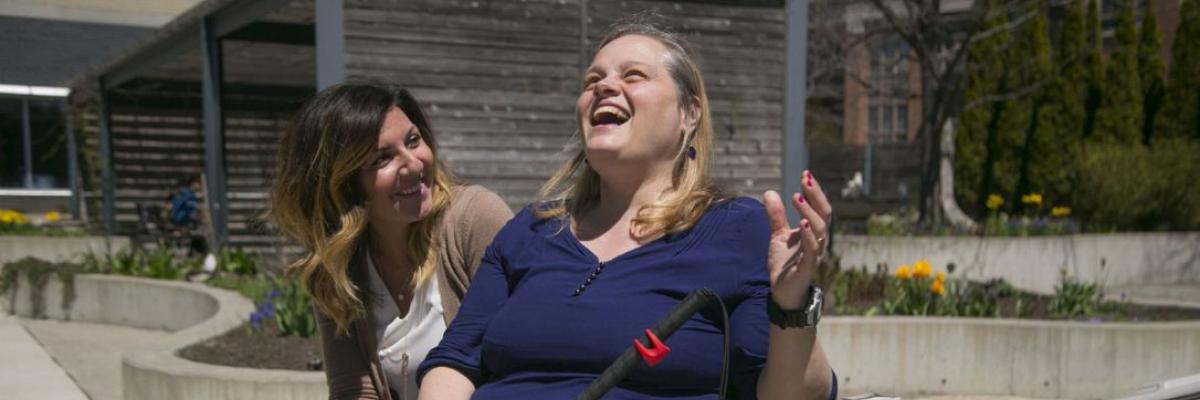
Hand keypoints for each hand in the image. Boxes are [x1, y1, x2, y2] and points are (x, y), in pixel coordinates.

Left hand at [763, 170, 831, 309]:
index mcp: (814, 232)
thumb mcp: (778, 236)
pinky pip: (812, 250)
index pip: (819, 208)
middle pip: (824, 215)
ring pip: (820, 230)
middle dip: (816, 196)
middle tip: (805, 179)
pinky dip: (808, 236)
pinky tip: (801, 224)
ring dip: (809, 212)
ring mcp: (815, 254)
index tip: (806, 174)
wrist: (783, 292)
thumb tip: (769, 192)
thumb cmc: (785, 264)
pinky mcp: (807, 267)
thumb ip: (776, 216)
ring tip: (798, 197)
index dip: (815, 191)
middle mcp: (819, 241)